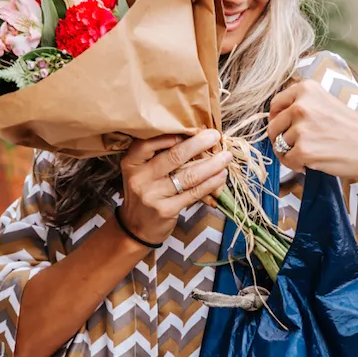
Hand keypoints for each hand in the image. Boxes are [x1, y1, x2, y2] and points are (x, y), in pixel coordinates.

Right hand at [119, 129, 230, 244]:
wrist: (136, 228)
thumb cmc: (145, 193)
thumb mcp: (142, 172)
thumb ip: (159, 156)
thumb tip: (194, 137)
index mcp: (131, 162)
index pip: (150, 142)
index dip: (173, 134)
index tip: (194, 128)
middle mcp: (139, 177)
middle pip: (174, 156)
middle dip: (198, 144)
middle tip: (215, 136)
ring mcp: (152, 195)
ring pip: (188, 175)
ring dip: (211, 164)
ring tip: (226, 157)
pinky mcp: (166, 209)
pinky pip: (193, 193)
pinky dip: (210, 183)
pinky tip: (220, 176)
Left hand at [268, 80, 357, 183]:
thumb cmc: (354, 129)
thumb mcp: (326, 103)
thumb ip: (302, 106)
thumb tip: (273, 118)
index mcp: (306, 89)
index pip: (275, 105)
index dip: (277, 120)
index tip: (285, 129)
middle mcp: (301, 105)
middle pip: (273, 127)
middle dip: (282, 140)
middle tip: (301, 147)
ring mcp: (302, 128)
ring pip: (279, 145)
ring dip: (291, 154)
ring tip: (312, 154)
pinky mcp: (304, 150)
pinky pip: (286, 161)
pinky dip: (296, 165)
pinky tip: (311, 163)